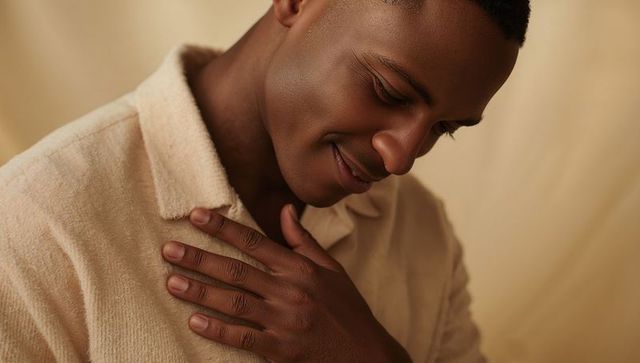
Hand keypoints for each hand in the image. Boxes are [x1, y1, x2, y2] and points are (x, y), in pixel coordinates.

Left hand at [161, 205, 411, 362]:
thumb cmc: (347, 309)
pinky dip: (218, 330)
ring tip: (172, 282)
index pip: (255, 241)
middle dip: (200, 258)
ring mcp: (285, 320)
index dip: (223, 228)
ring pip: (235, 302)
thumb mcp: (332, 269)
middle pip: (237, 270)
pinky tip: (195, 321)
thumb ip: (303, 240)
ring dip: (201, 291)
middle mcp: (290, 290)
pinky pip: (244, 338)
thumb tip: (284, 209)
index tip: (196, 216)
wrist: (366, 354)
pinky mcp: (282, 349)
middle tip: (169, 250)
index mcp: (301, 268)